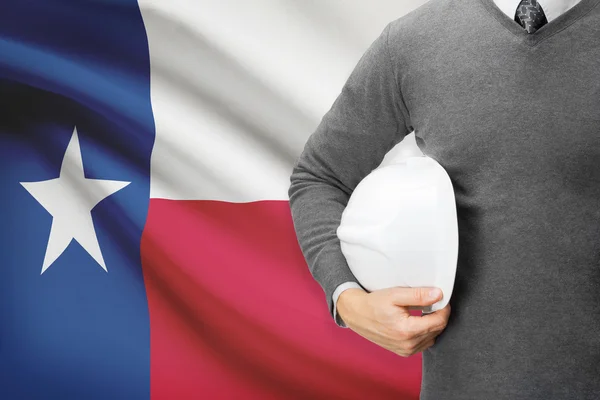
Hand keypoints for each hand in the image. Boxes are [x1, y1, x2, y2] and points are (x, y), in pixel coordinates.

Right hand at [336, 286, 450, 356]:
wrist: (357, 314)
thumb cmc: (374, 303)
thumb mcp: (395, 294)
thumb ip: (418, 295)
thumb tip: (439, 294)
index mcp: (407, 330)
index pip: (439, 321)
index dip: (444, 308)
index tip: (441, 298)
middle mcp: (408, 344)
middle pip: (437, 329)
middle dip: (439, 315)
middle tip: (432, 302)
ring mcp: (406, 350)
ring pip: (432, 337)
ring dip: (432, 324)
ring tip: (424, 311)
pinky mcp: (404, 352)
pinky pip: (424, 343)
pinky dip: (425, 332)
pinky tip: (417, 322)